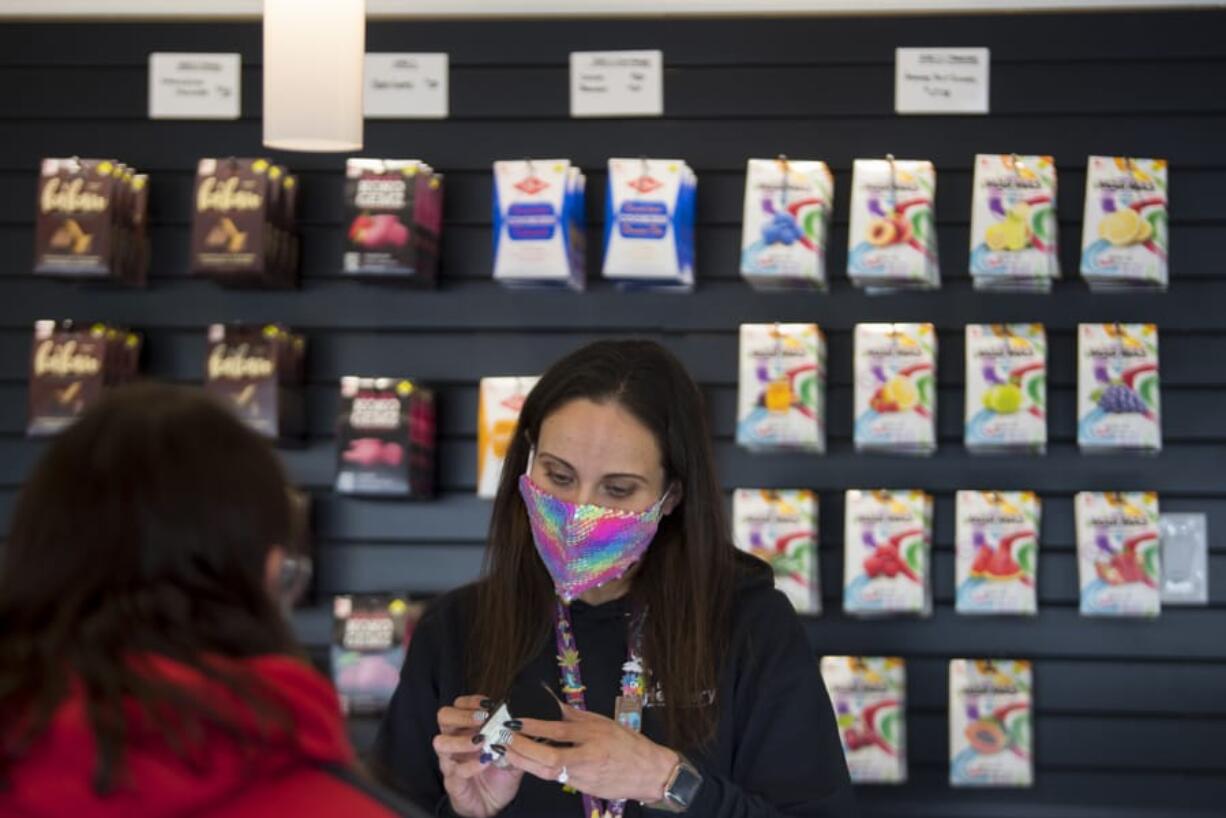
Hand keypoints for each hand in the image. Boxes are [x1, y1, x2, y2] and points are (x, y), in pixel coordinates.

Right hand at [432, 695, 523, 817]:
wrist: (492, 804)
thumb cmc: (497, 773)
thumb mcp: (510, 752)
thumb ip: (514, 739)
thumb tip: (521, 725)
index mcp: (465, 729)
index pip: (458, 705)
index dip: (471, 702)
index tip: (489, 704)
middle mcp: (454, 742)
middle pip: (444, 717)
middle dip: (463, 714)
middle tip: (483, 719)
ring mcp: (450, 762)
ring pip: (441, 743)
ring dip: (462, 739)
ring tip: (482, 741)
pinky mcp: (453, 782)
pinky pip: (456, 771)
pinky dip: (472, 765)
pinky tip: (485, 762)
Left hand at [501, 705, 679, 803]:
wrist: (649, 773)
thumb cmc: (627, 744)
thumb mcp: (602, 722)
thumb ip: (573, 714)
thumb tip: (548, 699)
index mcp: (594, 734)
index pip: (559, 730)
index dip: (534, 726)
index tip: (514, 721)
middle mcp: (589, 756)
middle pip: (550, 757)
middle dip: (523, 750)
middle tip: (505, 741)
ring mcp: (585, 776)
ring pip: (549, 773)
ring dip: (526, 763)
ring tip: (509, 752)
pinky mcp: (584, 789)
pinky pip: (557, 779)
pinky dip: (540, 770)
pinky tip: (528, 763)